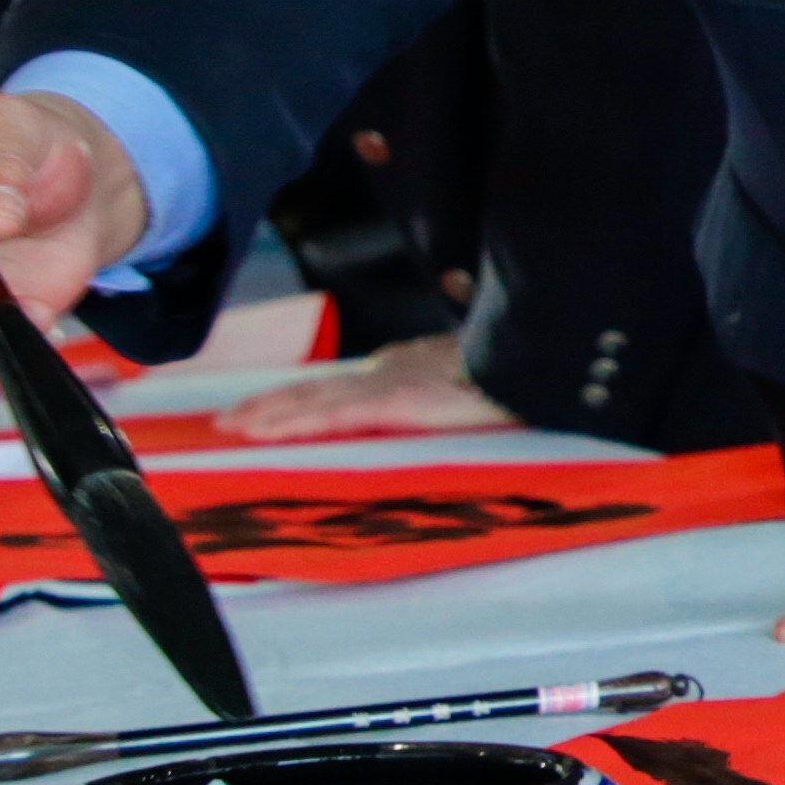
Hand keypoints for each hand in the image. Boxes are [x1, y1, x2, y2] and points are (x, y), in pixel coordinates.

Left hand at [222, 332, 514, 441]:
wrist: (558, 356)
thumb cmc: (533, 372)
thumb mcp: (492, 381)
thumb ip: (464, 386)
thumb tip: (458, 394)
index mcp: (418, 370)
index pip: (350, 386)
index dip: (307, 398)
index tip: (271, 409)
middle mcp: (398, 372)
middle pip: (323, 390)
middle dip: (275, 403)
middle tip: (227, 420)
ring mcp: (396, 383)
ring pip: (317, 401)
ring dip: (270, 412)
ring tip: (228, 426)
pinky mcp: (400, 399)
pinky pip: (334, 414)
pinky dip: (293, 420)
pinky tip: (258, 428)